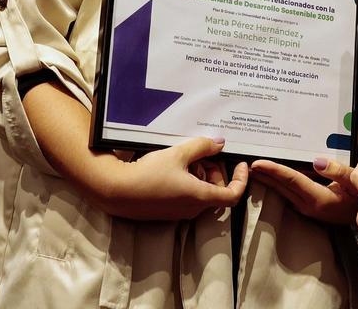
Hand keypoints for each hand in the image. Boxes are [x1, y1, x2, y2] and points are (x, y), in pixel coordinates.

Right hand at [96, 137, 248, 220]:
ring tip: (184, 158)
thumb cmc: (148, 174)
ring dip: (200, 175)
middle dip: (214, 171)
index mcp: (200, 197)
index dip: (241, 179)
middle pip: (216, 191)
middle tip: (202, 154)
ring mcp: (179, 212)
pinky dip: (188, 182)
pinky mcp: (167, 211)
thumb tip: (219, 144)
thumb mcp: (178, 154)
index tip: (240, 164)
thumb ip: (202, 147)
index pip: (233, 196)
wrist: (116, 191)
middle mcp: (192, 209)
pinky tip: (173, 167)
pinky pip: (187, 197)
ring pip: (201, 193)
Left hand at [249, 156, 357, 224]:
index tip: (257, 163)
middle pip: (282, 188)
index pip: (292, 181)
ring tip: (253, 169)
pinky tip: (272, 178)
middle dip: (264, 175)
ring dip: (268, 181)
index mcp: (320, 198)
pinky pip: (289, 194)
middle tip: (245, 163)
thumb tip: (317, 162)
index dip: (274, 171)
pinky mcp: (309, 207)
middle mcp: (310, 206)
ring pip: (283, 192)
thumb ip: (339, 171)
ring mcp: (308, 209)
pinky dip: (278, 184)